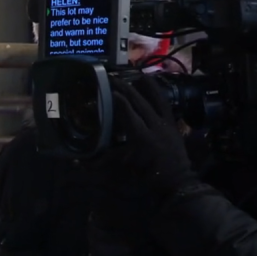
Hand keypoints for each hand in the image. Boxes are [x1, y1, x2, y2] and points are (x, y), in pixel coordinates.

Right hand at [102, 76, 198, 197]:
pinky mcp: (174, 124)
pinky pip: (166, 105)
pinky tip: (154, 87)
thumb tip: (79, 164)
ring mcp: (167, 124)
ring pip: (157, 100)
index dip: (120, 100)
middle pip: (141, 103)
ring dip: (147, 86)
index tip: (110, 89)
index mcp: (142, 138)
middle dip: (127, 89)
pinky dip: (159, 95)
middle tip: (115, 78)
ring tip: (137, 74)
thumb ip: (105, 161)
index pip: (129, 114)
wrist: (177, 181)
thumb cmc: (148, 176)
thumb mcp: (126, 168)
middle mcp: (156, 127)